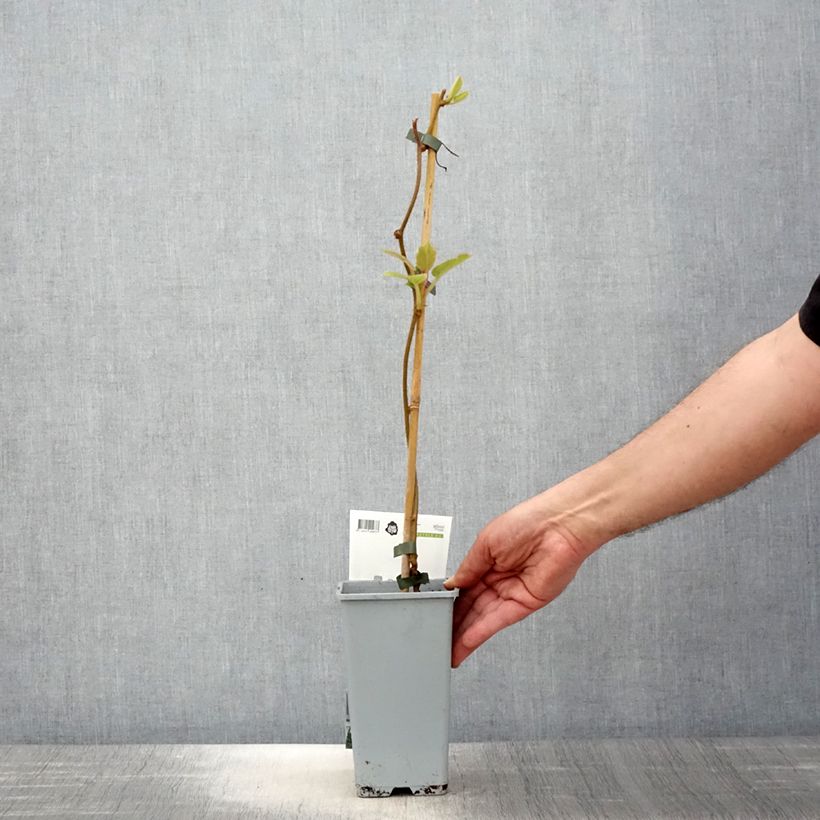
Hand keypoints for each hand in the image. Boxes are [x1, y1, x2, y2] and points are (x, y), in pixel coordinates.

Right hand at [443, 493, 591, 667]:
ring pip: (482, 618)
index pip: (464, 588)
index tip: (434, 614)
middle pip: (472, 607)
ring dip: (464, 634)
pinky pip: (499, 620)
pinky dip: (481, 631)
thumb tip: (450, 585)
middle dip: (454, 623)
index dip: (449, 602)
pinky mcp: (526, 603)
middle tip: (437, 638)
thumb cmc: (528, 522)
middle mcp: (500, 579)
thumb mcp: (485, 542)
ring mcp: (512, 593)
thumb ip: (468, 568)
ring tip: (446, 649)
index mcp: (488, 561)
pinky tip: (465, 641)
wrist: (559, 525)